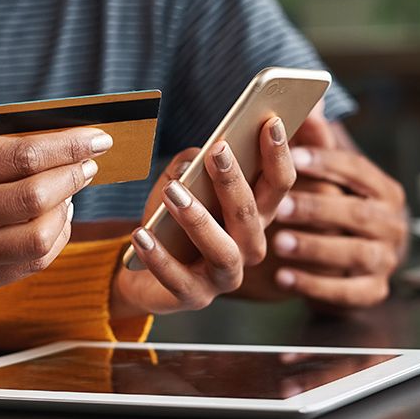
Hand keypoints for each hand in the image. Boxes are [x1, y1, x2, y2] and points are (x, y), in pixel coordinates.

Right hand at [0, 126, 112, 294]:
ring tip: (69, 193)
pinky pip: (34, 262)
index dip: (69, 146)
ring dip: (67, 210)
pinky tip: (57, 220)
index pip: (22, 155)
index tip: (98, 139)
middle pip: (34, 197)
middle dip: (73, 176)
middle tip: (88, 166)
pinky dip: (57, 238)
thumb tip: (60, 140)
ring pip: (39, 235)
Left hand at [111, 117, 295, 317]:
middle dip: (235, 181)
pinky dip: (159, 257)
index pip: (278, 185)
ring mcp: (224, 276)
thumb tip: (195, 159)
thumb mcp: (179, 185)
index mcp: (254, 216)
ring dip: (198, 218)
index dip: (278, 155)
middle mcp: (248, 247)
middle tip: (219, 150)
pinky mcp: (194, 296)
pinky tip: (141, 234)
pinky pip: (178, 279)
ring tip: (173, 192)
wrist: (142, 268)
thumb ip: (190, 165)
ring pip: (222, 248)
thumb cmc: (169, 221)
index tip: (271, 121)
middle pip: (252, 214)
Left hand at [272, 145, 406, 307]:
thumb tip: (311, 99)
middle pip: (358, 213)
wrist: (351, 263)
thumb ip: (317, 145)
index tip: (291, 157)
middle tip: (281, 208)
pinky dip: (315, 286)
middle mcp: (391, 223)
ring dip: (316, 248)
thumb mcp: (326, 180)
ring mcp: (386, 259)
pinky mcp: (372, 291)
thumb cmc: (333, 210)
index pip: (357, 170)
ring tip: (279, 244)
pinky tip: (283, 279)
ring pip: (355, 253)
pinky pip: (347, 292)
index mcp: (382, 190)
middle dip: (318, 209)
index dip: (326, 163)